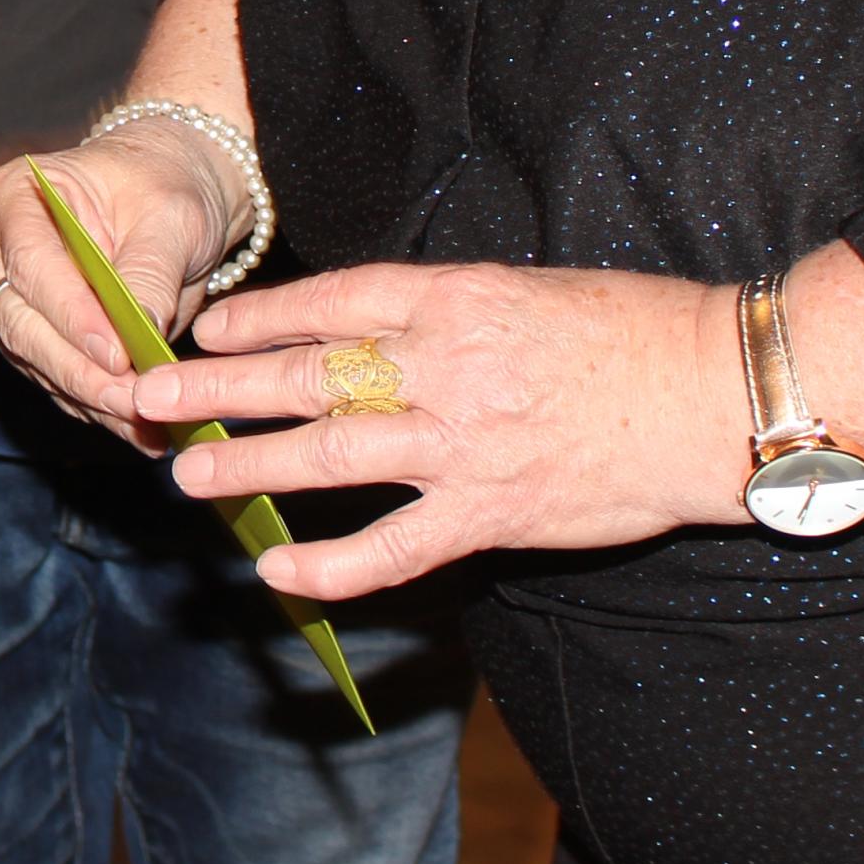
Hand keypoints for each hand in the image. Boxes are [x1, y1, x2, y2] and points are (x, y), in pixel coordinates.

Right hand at [0, 123, 243, 444]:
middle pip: (21, 322)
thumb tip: (142, 330)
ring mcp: (5, 296)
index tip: (117, 355)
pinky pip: (52, 378)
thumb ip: (151, 271)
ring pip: (33, 360)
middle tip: (133, 402)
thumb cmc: (161, 188)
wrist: (163, 195)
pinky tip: (136, 426)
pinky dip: (93, 405)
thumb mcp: (171, 216)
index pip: (32, 264)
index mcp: (14, 196)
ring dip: (88, 397)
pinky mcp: (28, 335)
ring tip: (144, 424)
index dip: (71, 314)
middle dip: (78, 370)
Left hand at [132, 262, 747, 600]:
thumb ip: (449, 312)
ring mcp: (465, 442)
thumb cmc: (635, 332)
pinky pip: (396, 546)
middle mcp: (444, 365)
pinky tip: (281, 573)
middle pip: (305, 375)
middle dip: (216, 390)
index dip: (259, 318)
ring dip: (250, 468)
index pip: (329, 302)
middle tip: (146, 400)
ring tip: (187, 478)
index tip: (206, 330)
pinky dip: (334, 564)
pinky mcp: (494, 510)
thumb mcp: (529, 290)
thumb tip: (377, 329)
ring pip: (330, 456)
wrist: (717, 394)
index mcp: (454, 298)